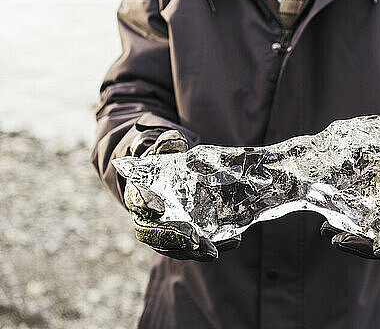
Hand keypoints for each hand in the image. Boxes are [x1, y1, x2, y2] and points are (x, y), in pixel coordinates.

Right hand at [124, 130, 240, 260]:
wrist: (164, 180)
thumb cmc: (161, 164)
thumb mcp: (162, 150)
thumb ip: (166, 144)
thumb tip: (174, 139)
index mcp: (138, 195)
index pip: (137, 202)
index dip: (145, 204)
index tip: (158, 207)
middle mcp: (147, 218)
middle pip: (153, 233)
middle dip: (172, 237)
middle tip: (193, 238)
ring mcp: (164, 232)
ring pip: (173, 247)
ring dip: (192, 250)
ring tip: (212, 250)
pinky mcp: (183, 238)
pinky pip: (194, 247)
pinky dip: (211, 247)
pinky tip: (233, 241)